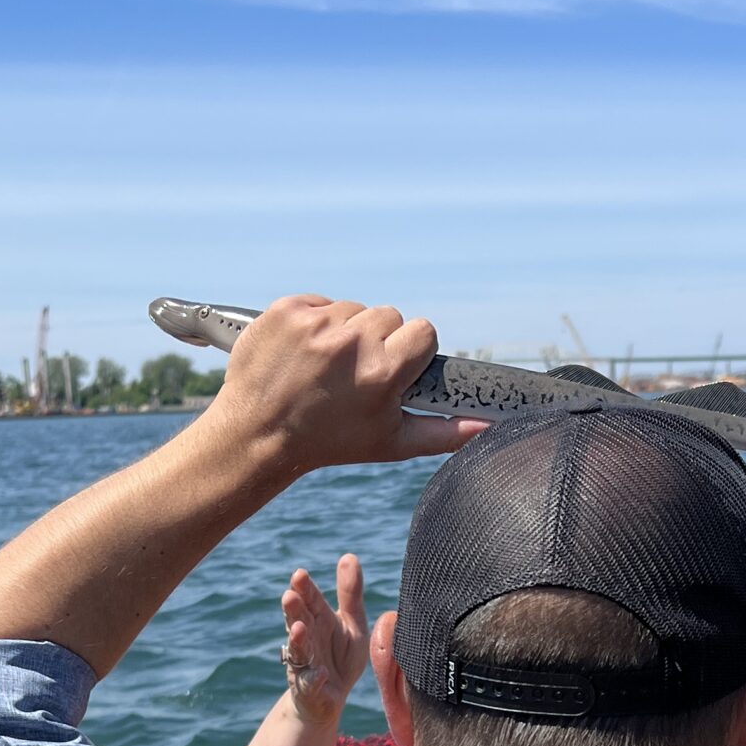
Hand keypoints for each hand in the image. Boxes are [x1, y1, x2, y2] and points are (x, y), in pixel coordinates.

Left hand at [211, 296, 483, 477]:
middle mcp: (351, 342)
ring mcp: (315, 323)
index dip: (410, 351)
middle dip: (376, 341)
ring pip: (353, 308)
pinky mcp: (287, 309)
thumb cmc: (331, 442)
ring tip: (323, 366)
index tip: (392, 369)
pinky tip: (302, 353)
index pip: (422, 331)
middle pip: (389, 316)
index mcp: (382, 371)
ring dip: (344, 331)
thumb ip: (445, 432)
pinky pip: (319, 302)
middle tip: (352, 374)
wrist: (258, 435)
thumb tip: (488, 427)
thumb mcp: (391, 443)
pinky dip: (314, 322)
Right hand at [281, 556, 368, 726]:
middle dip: (293, 610)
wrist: (330, 698)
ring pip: (299, 650)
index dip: (305, 589)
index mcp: (319, 620)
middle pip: (299, 620)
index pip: (310, 600)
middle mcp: (307, 638)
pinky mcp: (309, 688)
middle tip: (289, 595)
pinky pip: (310, 683)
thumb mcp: (352, 624)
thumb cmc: (340, 656)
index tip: (299, 574)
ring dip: (298, 640)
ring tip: (298, 628)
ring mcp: (305, 663)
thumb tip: (349, 556)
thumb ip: (350, 593)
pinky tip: (320, 673)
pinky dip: (314, 678)